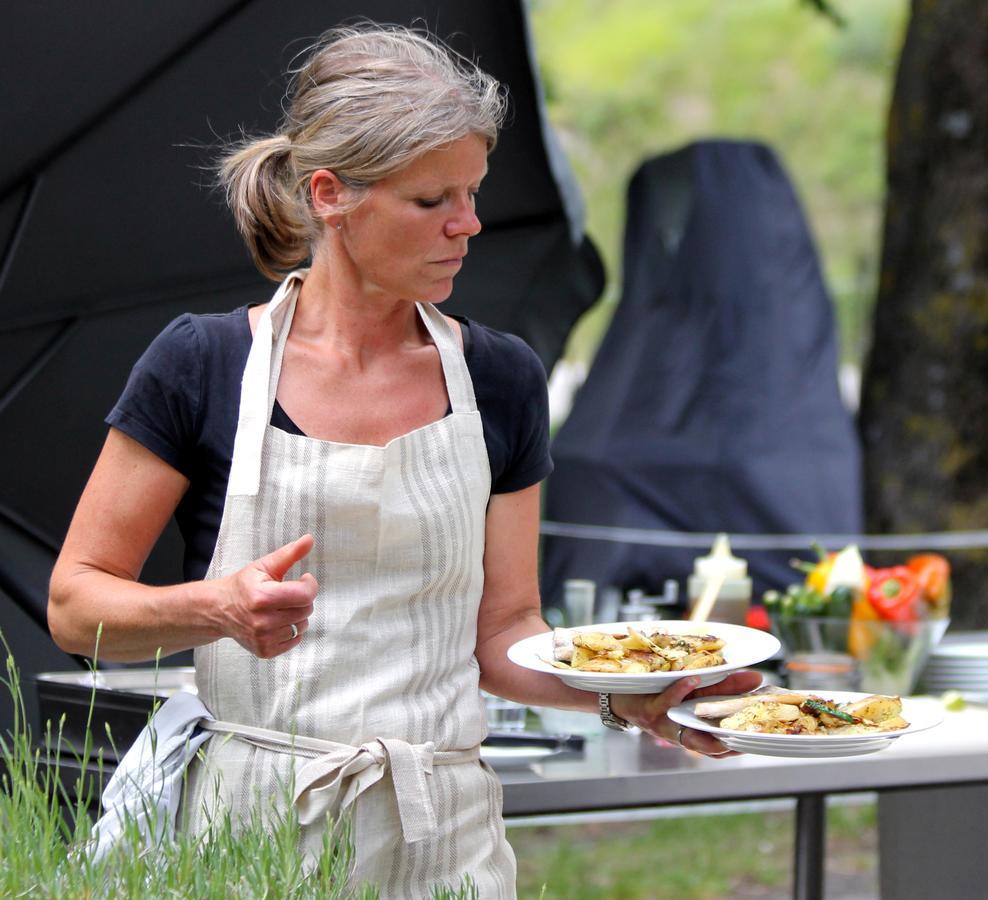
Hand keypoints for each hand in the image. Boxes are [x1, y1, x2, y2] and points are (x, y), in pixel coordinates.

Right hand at [215, 534, 317, 657]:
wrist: (219, 610)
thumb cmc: (244, 586)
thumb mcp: (264, 566)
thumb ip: (289, 553)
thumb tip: (309, 539)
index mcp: (262, 597)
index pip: (305, 595)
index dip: (310, 585)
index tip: (303, 579)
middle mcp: (263, 621)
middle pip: (306, 610)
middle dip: (302, 600)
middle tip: (287, 594)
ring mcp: (264, 639)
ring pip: (302, 626)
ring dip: (297, 616)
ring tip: (281, 608)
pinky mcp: (265, 651)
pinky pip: (295, 640)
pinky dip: (291, 630)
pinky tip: (278, 622)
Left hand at [610, 669, 762, 757]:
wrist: (617, 698)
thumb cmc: (655, 696)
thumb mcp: (686, 697)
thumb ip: (714, 690)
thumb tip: (751, 677)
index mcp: (692, 728)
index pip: (721, 742)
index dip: (740, 743)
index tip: (762, 737)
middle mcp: (680, 731)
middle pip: (711, 736)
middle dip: (733, 734)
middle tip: (754, 728)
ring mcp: (666, 722)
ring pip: (692, 726)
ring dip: (711, 719)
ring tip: (731, 715)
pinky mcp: (650, 708)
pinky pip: (667, 700)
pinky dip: (681, 690)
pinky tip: (694, 678)